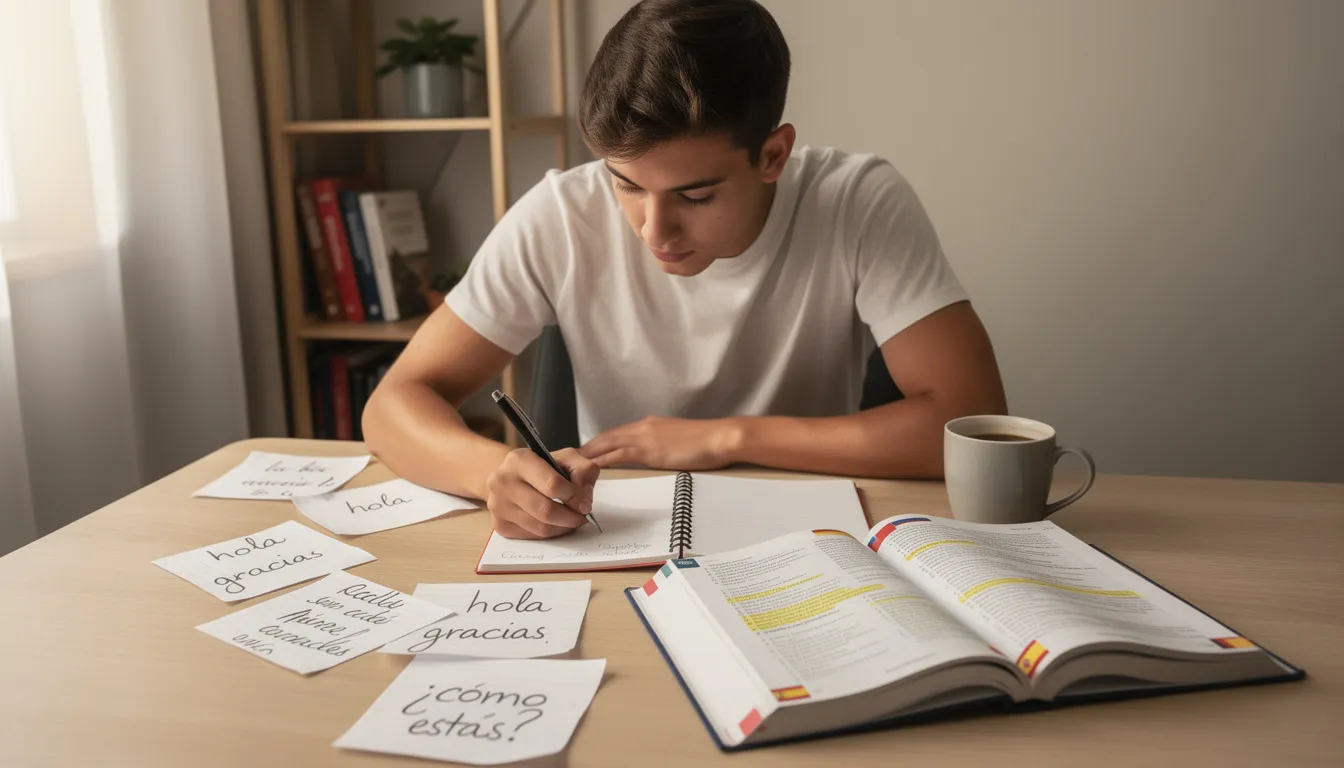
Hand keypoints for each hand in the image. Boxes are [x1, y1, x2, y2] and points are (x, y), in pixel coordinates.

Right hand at [484, 447, 599, 538]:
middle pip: (546, 510)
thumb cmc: (542, 467)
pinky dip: (551, 533)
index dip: (575, 497)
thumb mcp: (565, 458)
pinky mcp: (500, 524)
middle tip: (583, 517)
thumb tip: (585, 498)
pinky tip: (557, 524)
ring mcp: (498, 505)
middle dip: (571, 517)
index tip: (586, 503)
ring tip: (573, 520)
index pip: (552, 484)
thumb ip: (583, 470)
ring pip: (540, 527)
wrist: (510, 477)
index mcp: (519, 460)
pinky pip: (533, 536)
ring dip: (563, 527)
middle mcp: (503, 481)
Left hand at [579, 416, 741, 470]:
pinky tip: (592, 468)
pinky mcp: (649, 450)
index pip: (617, 434)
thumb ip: (663, 446)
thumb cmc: (706, 443)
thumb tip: (656, 456)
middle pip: (606, 436)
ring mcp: (645, 437)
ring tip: (573, 466)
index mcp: (650, 425)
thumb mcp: (678, 442)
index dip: (599, 443)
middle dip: (588, 448)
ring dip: (590, 455)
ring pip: (608, 444)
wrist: (720, 438)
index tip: (586, 452)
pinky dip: (603, 461)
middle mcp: (643, 427)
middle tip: (570, 459)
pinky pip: (619, 455)